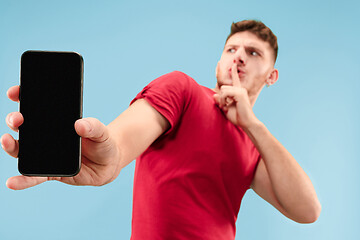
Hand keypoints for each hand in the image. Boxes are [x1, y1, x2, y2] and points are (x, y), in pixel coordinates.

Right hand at [1, 86, 120, 189]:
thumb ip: (94, 126)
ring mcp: (46, 155)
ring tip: (6, 141)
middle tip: (17, 119)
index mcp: (57, 122)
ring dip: (12, 146)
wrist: (109, 164)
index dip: (23, 97)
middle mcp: (46, 137)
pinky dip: (23, 180)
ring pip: (23, 150)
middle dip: (15, 120)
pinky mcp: (50, 173)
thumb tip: (79, 124)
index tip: (16, 92)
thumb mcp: (102, 132)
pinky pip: (34, 177)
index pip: (36, 107)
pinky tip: (12, 182)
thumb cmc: (103, 142)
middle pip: (24, 126)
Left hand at [213, 63, 258, 128]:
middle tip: (223, 106)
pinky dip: (223, 100)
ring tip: (225, 107)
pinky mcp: (239, 94)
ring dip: (221, 100)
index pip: (236, 79)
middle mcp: (240, 89)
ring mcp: (240, 91)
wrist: (246, 123)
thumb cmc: (237, 117)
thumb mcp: (225, 108)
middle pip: (223, 87)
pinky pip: (225, 93)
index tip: (234, 64)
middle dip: (220, 97)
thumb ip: (220, 101)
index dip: (234, 71)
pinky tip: (226, 106)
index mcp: (238, 91)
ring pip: (223, 90)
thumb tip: (214, 94)